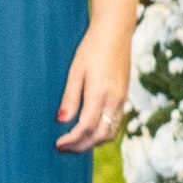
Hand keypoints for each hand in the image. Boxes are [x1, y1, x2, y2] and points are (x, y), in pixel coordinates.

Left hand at [55, 21, 130, 153]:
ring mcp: (122, 99)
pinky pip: (116, 123)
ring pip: (110, 133)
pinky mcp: (124, 97)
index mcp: (100, 93)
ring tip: (75, 142)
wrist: (115, 33)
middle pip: (99, 135)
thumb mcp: (75, 71)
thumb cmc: (92, 48)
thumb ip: (70, 97)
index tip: (58, 144)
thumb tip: (62, 120)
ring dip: (93, 142)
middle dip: (81, 146)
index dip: (71, 140)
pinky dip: (103, 133)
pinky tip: (89, 131)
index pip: (85, 127)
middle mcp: (114, 100)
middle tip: (64, 148)